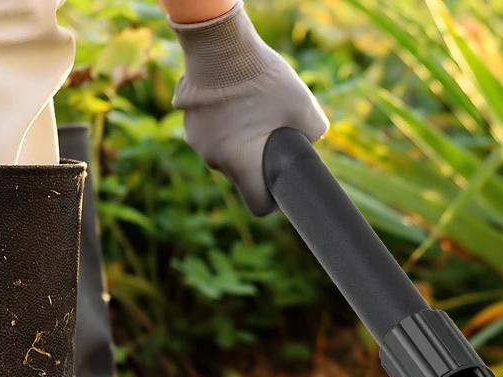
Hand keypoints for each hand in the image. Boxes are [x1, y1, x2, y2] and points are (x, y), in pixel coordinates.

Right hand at [172, 2, 328, 214]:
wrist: (219, 43)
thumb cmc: (263, 79)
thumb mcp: (304, 107)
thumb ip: (315, 134)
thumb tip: (312, 142)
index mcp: (242, 166)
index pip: (257, 206)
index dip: (271, 201)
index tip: (278, 187)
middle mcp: (215, 160)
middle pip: (241, 175)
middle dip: (256, 162)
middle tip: (270, 135)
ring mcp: (197, 140)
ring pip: (224, 152)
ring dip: (237, 141)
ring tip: (251, 112)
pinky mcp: (187, 119)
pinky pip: (210, 131)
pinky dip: (222, 123)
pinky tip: (232, 100)